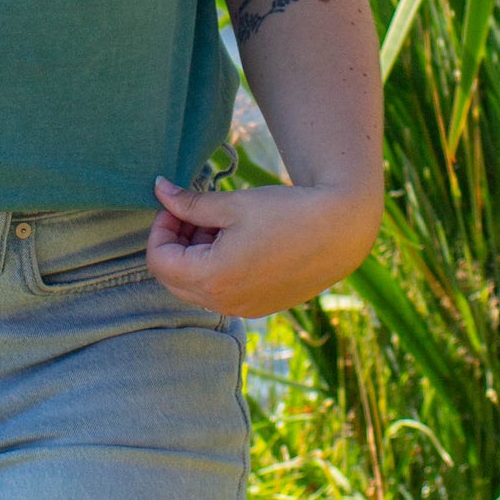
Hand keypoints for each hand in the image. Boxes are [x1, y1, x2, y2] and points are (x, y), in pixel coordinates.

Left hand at [146, 172, 378, 318]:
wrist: (341, 231)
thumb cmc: (286, 213)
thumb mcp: (232, 204)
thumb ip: (189, 202)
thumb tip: (158, 189)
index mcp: (212, 278)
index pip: (159, 261)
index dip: (161, 228)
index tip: (177, 205)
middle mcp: (224, 303)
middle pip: (173, 278)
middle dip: (176, 244)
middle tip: (195, 213)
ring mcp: (243, 310)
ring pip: (197, 287)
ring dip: (196, 256)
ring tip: (220, 224)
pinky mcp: (260, 307)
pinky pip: (221, 293)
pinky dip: (217, 268)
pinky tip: (238, 241)